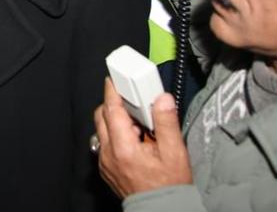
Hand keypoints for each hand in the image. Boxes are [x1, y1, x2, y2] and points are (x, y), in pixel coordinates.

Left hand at [95, 77, 191, 198]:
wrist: (162, 211)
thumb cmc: (169, 186)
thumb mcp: (174, 153)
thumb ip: (167, 123)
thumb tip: (162, 99)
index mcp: (123, 147)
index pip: (111, 110)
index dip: (112, 92)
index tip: (114, 79)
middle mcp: (108, 154)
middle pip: (101, 117)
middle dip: (113, 104)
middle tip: (132, 101)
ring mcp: (105, 162)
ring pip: (101, 130)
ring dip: (114, 121)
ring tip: (137, 125)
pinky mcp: (106, 169)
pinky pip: (104, 144)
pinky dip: (114, 135)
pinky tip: (132, 140)